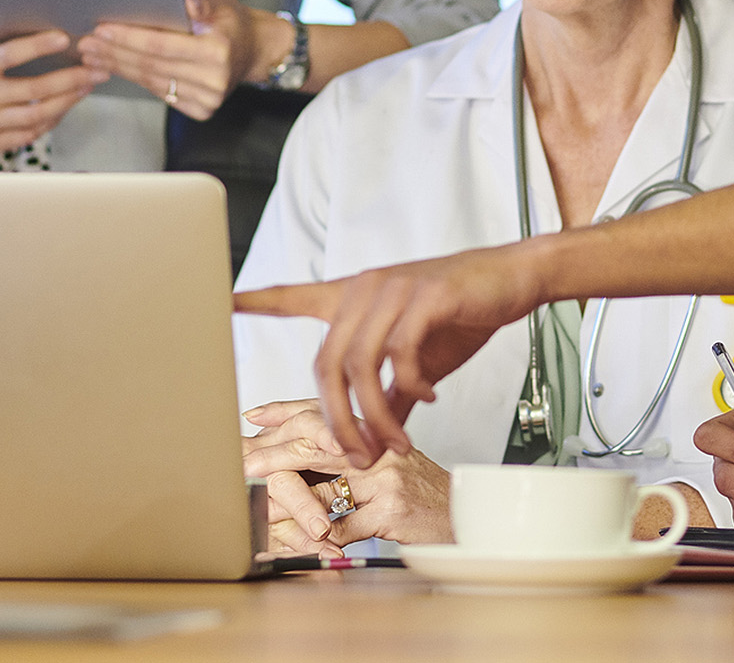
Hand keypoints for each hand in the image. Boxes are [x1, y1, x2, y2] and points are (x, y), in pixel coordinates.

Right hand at [0, 27, 93, 160]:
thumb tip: (5, 6)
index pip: (9, 56)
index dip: (39, 46)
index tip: (65, 38)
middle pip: (34, 89)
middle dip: (71, 78)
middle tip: (97, 67)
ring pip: (36, 115)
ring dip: (67, 101)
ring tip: (87, 86)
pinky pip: (27, 135)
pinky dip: (49, 122)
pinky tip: (64, 107)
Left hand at [81, 0, 285, 120]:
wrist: (254, 50)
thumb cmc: (232, 23)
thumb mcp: (221, 3)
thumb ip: (202, 4)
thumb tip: (185, 3)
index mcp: (218, 51)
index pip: (161, 45)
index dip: (128, 38)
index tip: (102, 29)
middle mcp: (214, 79)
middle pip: (151, 65)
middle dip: (114, 52)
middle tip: (86, 42)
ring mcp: (208, 99)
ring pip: (151, 81)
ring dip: (118, 67)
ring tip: (93, 54)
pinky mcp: (201, 110)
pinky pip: (160, 92)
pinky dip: (135, 78)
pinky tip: (116, 67)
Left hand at [233, 244, 548, 464]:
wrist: (512, 278)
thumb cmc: (460, 313)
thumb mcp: (418, 358)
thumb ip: (389, 395)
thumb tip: (372, 442)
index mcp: (354, 297)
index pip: (293, 296)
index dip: (256, 302)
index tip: (221, 302)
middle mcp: (365, 289)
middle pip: (326, 364)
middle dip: (339, 420)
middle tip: (360, 455)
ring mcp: (393, 290)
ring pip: (361, 366)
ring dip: (376, 416)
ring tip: (398, 442)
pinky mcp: (426, 296)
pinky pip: (401, 353)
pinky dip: (411, 386)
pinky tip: (428, 398)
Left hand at [241, 400, 451, 548]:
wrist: (465, 518)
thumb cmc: (422, 495)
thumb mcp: (388, 466)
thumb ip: (351, 456)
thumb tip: (307, 453)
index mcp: (375, 433)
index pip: (323, 413)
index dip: (285, 410)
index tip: (254, 414)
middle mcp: (380, 449)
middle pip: (315, 444)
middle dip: (273, 454)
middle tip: (243, 463)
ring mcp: (387, 479)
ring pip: (322, 490)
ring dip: (286, 506)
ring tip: (259, 512)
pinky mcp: (391, 511)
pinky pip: (341, 527)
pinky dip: (317, 539)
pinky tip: (299, 544)